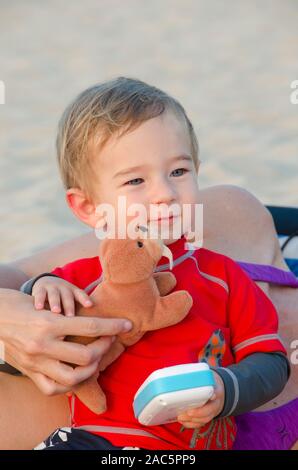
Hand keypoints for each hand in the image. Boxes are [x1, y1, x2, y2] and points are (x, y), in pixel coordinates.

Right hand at [0, 289, 131, 394]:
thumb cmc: (24, 307)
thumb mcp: (47, 306)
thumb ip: (69, 319)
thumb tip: (97, 326)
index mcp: (49, 323)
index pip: (90, 326)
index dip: (112, 326)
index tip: (126, 325)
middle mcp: (42, 345)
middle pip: (85, 355)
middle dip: (103, 349)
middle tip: (108, 340)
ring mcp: (35, 362)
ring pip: (72, 378)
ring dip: (90, 370)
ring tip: (94, 359)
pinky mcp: (29, 373)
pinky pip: (53, 388)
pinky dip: (68, 385)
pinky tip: (76, 373)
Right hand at [32, 276, 91, 316]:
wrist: (47, 284)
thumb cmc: (64, 302)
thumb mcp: (73, 304)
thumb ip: (80, 318)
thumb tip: (91, 333)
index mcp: (75, 293)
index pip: (81, 295)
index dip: (85, 299)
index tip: (90, 305)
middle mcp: (65, 290)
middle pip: (68, 297)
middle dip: (70, 306)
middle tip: (71, 316)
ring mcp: (52, 289)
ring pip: (55, 295)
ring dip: (56, 302)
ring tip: (56, 311)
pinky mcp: (40, 290)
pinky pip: (40, 294)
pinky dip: (39, 300)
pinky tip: (39, 308)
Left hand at [177, 371, 224, 428]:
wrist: (219, 390)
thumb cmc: (210, 382)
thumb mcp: (208, 375)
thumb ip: (200, 374)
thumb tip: (181, 370)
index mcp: (216, 390)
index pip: (216, 393)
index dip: (213, 396)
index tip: (209, 396)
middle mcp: (215, 403)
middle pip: (210, 410)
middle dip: (199, 413)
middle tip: (187, 411)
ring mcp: (212, 411)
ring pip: (205, 419)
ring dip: (192, 420)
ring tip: (180, 417)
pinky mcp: (207, 417)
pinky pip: (200, 424)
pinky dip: (191, 424)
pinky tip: (182, 421)